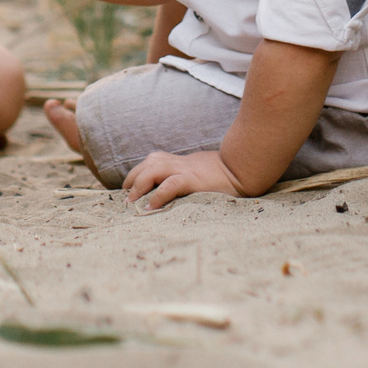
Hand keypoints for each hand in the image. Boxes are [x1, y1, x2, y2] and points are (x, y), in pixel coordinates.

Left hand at [123, 148, 247, 209]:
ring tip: (132, 201)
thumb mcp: (197, 172)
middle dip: (132, 178)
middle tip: (125, 197)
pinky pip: (170, 185)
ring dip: (139, 185)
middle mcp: (178, 163)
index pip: (151, 161)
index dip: (138, 173)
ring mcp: (185, 170)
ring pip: (153, 170)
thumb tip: (168, 194)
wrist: (241, 169)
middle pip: (147, 164)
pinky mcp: (193, 180)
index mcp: (179, 161)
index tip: (128, 189)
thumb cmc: (220, 175)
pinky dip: (158, 194)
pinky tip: (151, 206)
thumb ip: (183, 177)